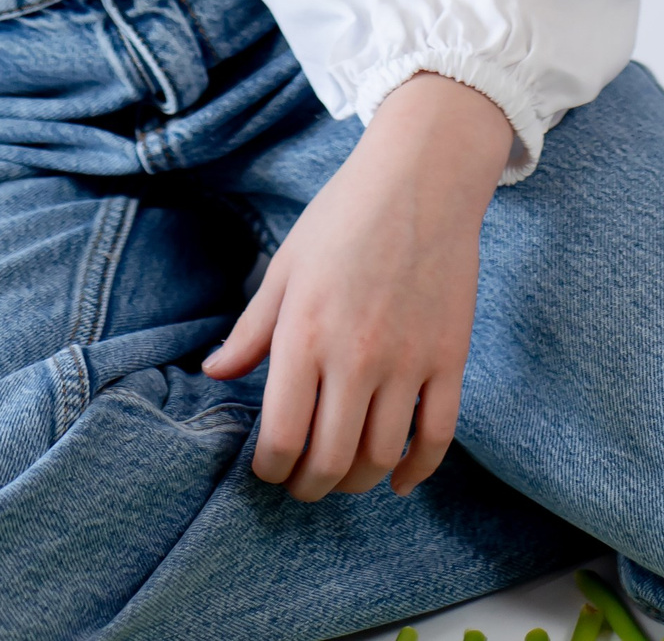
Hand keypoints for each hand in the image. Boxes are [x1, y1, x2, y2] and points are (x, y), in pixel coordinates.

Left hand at [201, 73, 511, 500]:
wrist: (421, 177)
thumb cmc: (343, 215)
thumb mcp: (286, 264)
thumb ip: (252, 327)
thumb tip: (215, 372)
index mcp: (305, 332)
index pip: (283, 436)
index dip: (271, 468)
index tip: (268, 469)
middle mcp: (355, 356)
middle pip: (332, 460)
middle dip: (310, 486)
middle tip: (301, 483)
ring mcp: (407, 361)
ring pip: (382, 457)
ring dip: (358, 482)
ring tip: (342, 475)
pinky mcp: (448, 358)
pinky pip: (437, 437)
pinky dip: (418, 471)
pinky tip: (399, 479)